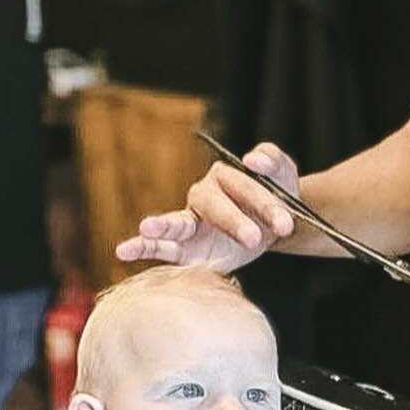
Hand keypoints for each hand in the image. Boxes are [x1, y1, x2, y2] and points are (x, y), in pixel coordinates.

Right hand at [116, 142, 299, 271]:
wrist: (274, 228)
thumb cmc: (277, 196)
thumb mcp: (282, 174)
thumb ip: (272, 160)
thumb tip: (252, 159)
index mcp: (226, 176)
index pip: (242, 186)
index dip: (264, 204)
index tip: (285, 223)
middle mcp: (204, 195)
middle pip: (213, 205)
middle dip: (233, 220)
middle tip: (255, 238)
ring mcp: (191, 222)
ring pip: (177, 222)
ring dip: (162, 225)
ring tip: (147, 227)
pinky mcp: (187, 248)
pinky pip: (163, 247)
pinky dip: (142, 247)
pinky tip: (124, 250)